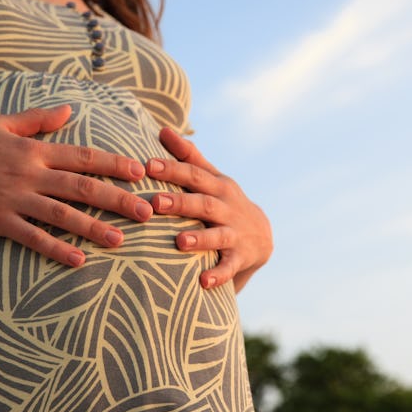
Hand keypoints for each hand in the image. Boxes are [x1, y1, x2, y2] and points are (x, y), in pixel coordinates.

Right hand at [0, 105, 152, 266]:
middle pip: (82, 187)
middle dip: (117, 199)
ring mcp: (14, 198)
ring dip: (93, 228)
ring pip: (62, 214)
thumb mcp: (1, 124)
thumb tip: (69, 109)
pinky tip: (77, 259)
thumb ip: (38, 120)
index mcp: (34, 151)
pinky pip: (32, 237)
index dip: (114, 164)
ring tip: (120, 240)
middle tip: (146, 211)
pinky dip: (55, 248)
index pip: (84, 157)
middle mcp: (29, 174)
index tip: (141, 172)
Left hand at [146, 128, 272, 292]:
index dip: (173, 169)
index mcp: (217, 187)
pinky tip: (202, 282)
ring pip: (217, 236)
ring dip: (200, 238)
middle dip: (180, 202)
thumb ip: (189, 156)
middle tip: (155, 202)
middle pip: (203, 204)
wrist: (263, 237)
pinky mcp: (240, 259)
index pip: (194, 174)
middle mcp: (227, 208)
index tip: (148, 165)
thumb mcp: (213, 179)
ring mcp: (235, 234)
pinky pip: (229, 268)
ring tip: (180, 241)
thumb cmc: (225, 203)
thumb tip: (163, 129)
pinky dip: (218, 275)